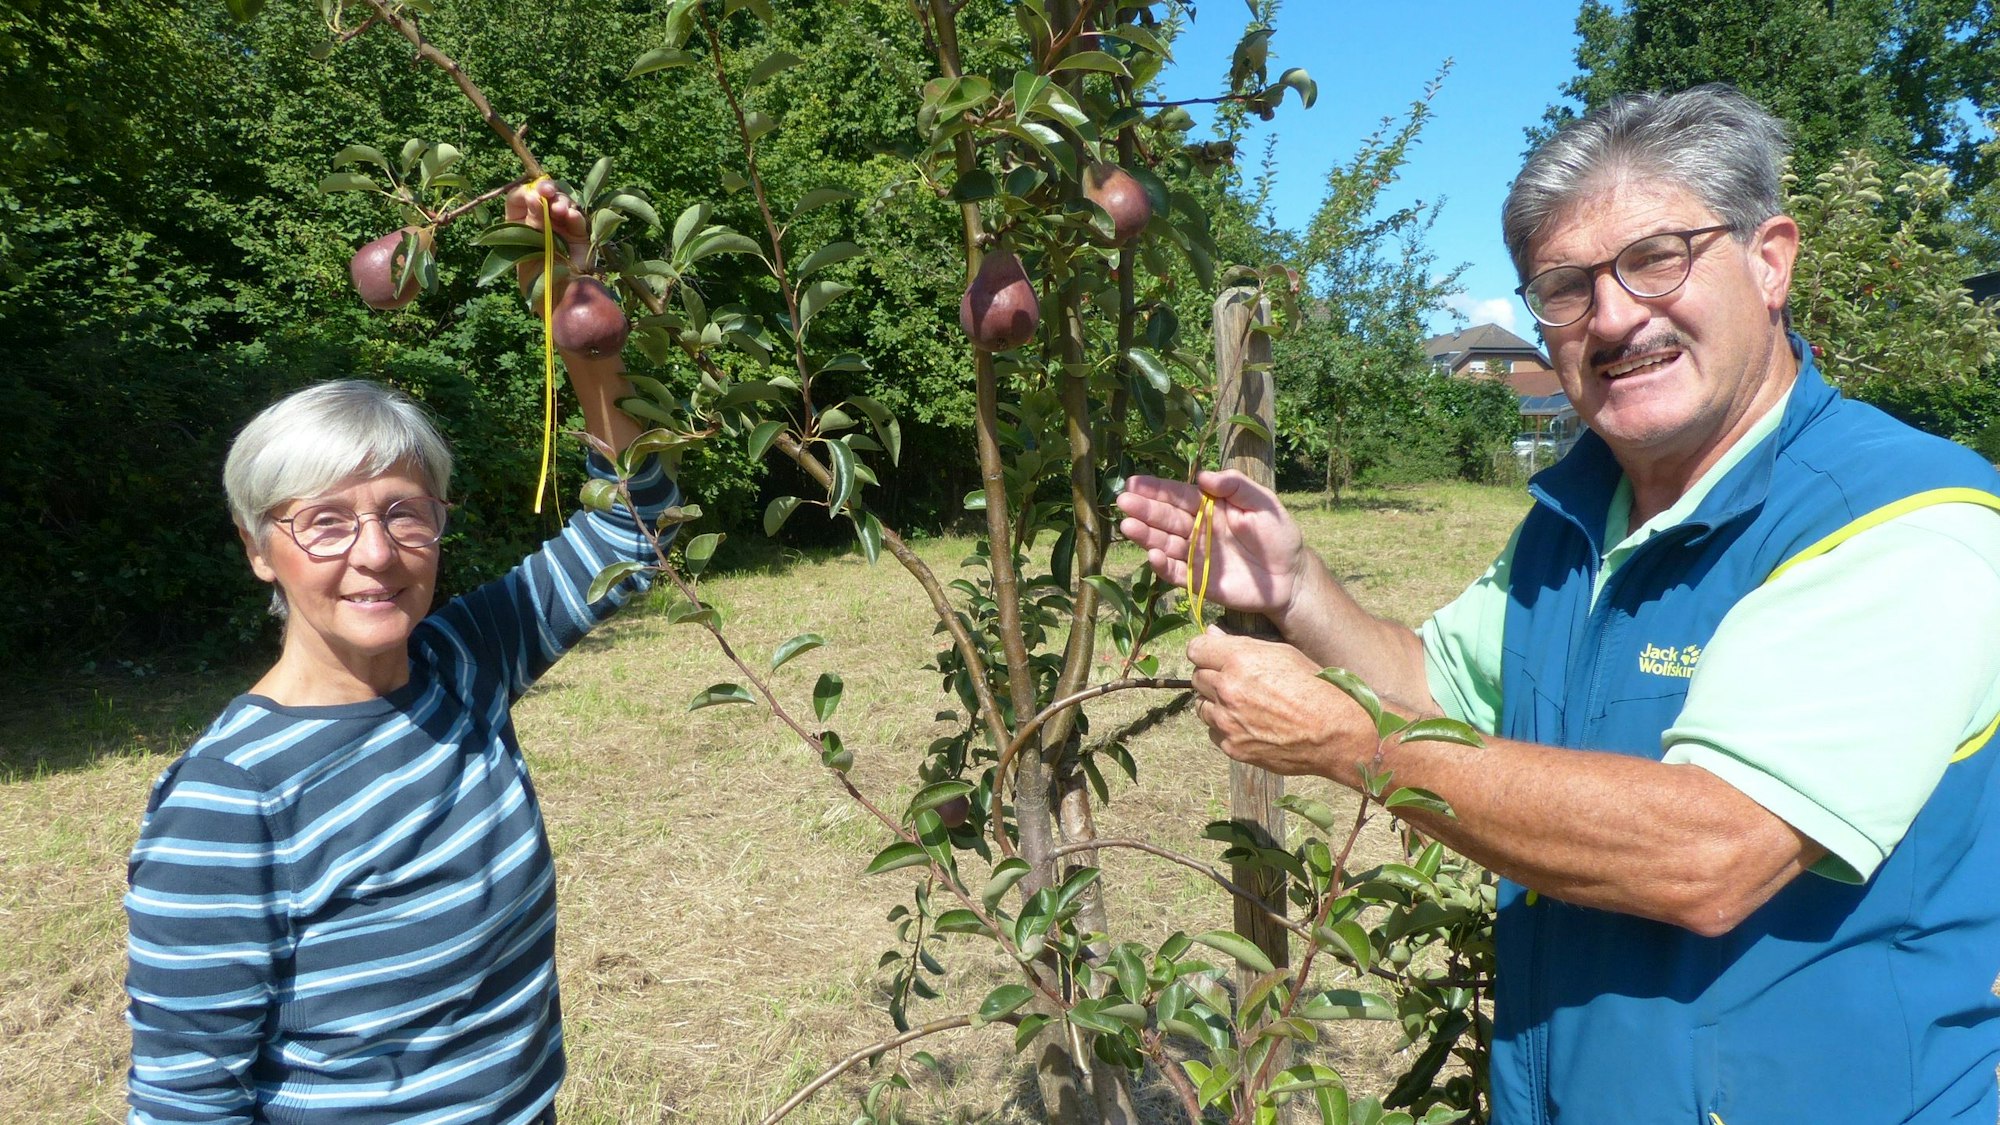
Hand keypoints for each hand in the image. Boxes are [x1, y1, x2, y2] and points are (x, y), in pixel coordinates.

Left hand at [505, 179, 589, 299]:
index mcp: (520, 226)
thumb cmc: (537, 282)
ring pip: (563, 204)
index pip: (520, 199)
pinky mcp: (580, 238)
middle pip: (544, 196)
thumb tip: (534, 195)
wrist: (559, 305)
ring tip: (560, 210)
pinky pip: (579, 220)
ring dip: (562, 202)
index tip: (532, 194)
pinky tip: (571, 217)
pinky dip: (575, 216)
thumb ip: (532, 223)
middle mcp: (541, 225)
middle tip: (548, 192)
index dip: (526, 192)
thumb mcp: (528, 250)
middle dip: (547, 191)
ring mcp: (562, 229)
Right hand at [1115, 470, 1307, 618]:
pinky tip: (1152, 555)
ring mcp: (1196, 556)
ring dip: (1145, 536)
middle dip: (1144, 509)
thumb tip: (1203, 476)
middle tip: (1123, 502)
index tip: (1133, 482)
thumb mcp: (1263, 502)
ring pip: (1165, 544)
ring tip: (1128, 526)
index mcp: (1210, 507)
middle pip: (1166, 518)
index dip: (1156, 489)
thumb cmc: (1278, 535)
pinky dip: (1163, 566)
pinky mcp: (1199, 581)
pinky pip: (1176, 573)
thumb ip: (1236, 485)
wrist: (1290, 577)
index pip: (1178, 496)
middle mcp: (1197, 530)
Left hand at [1188, 627, 1366, 778]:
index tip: (1214, 656)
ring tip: (1244, 705)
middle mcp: (1228, 689)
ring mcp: (1227, 721)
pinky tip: (1249, 725)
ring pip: (1202, 707)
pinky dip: (1225, 729)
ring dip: (1216, 704)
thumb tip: (1211, 635)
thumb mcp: (1283, 653)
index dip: (1205, 652)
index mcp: (1239, 660)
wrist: (1334, 731)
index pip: (1196, 650)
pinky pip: (1214, 733)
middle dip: (1212, 677)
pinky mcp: (1232, 747)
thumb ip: (1243, 644)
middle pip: (1197, 678)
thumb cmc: (1314, 686)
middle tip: (1237, 683)